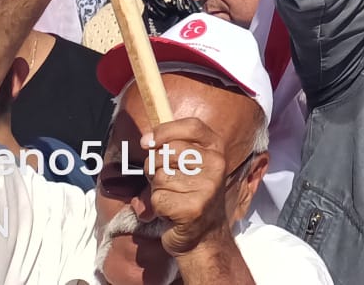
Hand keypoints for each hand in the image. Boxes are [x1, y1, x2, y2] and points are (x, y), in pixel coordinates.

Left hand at [141, 114, 231, 256]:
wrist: (205, 236)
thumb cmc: (191, 196)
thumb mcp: (190, 166)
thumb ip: (173, 149)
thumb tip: (147, 140)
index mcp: (216, 149)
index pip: (192, 126)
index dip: (165, 130)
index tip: (148, 141)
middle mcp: (216, 164)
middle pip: (168, 151)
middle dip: (154, 166)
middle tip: (162, 181)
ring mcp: (207, 187)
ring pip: (160, 177)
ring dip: (157, 190)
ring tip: (171, 198)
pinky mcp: (193, 208)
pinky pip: (158, 198)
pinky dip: (157, 207)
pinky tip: (171, 213)